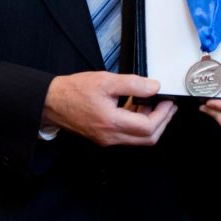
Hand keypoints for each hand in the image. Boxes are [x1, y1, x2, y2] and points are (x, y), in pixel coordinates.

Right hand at [44, 72, 176, 146]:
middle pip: (147, 139)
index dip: (163, 114)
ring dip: (151, 124)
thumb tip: (154, 87)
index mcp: (111, 123)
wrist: (52, 102)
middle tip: (168, 105)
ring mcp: (107, 140)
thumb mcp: (106, 81)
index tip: (168, 101)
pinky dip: (138, 124)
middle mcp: (110, 137)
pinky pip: (127, 136)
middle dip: (162, 122)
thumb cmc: (74, 91)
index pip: (147, 127)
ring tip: (154, 104)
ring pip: (138, 139)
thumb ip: (133, 84)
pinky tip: (137, 107)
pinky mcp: (104, 138)